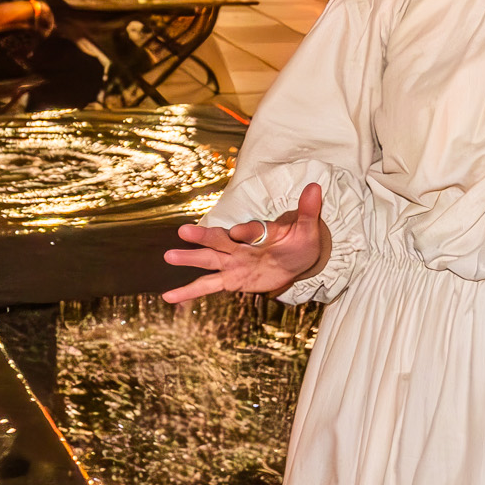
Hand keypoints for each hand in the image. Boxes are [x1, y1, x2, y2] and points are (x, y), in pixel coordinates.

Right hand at [168, 183, 331, 301]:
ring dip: (190, 259)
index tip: (238, 233)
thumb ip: (308, 211)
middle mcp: (241, 245)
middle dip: (204, 237)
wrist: (297, 259)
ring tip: (169, 256)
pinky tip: (169, 296)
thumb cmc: (301, 240)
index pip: (250, 231)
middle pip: (220, 240)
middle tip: (184, 231)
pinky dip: (188, 292)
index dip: (245, 232)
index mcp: (260, 231)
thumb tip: (316, 187)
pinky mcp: (231, 280)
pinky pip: (208, 286)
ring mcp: (234, 262)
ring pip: (209, 260)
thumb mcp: (308, 228)